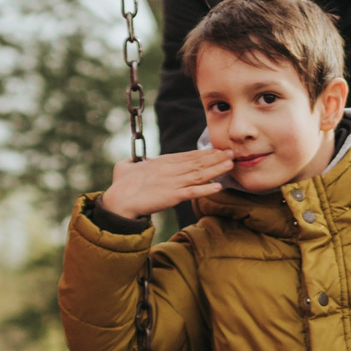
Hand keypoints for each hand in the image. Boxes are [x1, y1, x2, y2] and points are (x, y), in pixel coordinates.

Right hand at [98, 148, 231, 220]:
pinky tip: (218, 187)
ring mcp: (172, 182)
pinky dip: (206, 189)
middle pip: (197, 162)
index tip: (218, 150)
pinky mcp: (172, 196)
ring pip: (199, 174)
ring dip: (216, 169)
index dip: (205, 153)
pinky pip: (193, 192)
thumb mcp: (125, 166)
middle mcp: (170, 169)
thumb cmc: (120, 185)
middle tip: (232, 152)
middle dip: (216, 157)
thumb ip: (133, 162)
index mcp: (161, 162)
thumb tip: (134, 161)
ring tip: (231, 164)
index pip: (188, 155)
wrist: (118, 201)